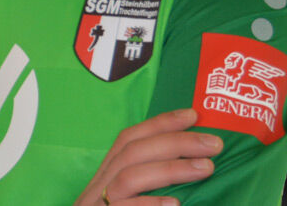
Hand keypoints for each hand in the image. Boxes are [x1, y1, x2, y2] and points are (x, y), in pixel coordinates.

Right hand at [74, 108, 222, 205]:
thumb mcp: (126, 200)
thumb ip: (146, 181)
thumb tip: (190, 163)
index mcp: (105, 176)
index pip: (129, 138)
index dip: (160, 122)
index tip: (192, 114)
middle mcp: (98, 188)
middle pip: (132, 152)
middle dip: (175, 142)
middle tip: (213, 143)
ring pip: (130, 177)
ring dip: (170, 168)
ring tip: (206, 167)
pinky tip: (174, 205)